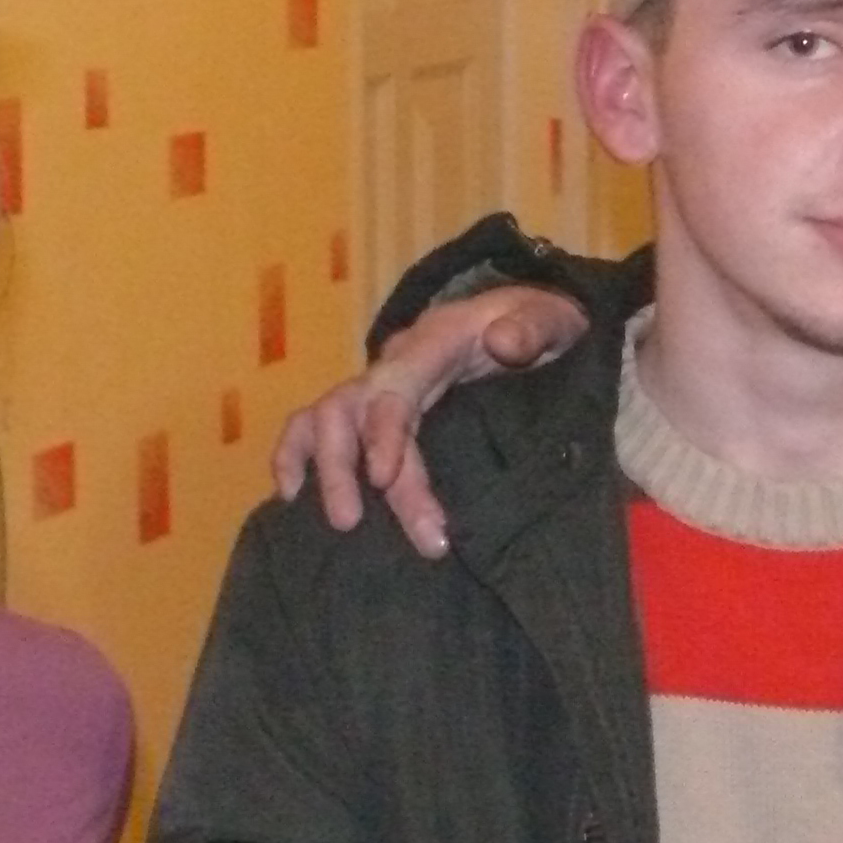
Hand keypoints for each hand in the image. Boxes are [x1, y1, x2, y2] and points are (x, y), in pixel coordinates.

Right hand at [268, 286, 588, 556]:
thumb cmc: (538, 324)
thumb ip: (532, 328)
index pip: (396, 385)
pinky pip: (319, 426)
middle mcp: (396, 361)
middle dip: (344, 467)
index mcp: (436, 342)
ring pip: (326, 419)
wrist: (526, 317)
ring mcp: (380, 382)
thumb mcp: (550, 319)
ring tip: (336, 525)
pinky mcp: (374, 405)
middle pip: (349, 410)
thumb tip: (503, 341)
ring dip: (322, 470)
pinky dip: (297, 456)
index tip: (382, 479)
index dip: (383, 432)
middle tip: (353, 525)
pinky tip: (292, 498)